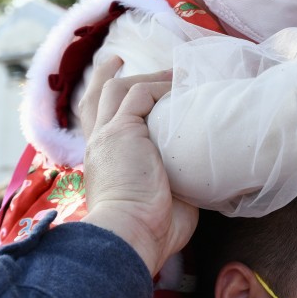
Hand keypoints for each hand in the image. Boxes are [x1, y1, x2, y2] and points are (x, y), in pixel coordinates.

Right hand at [79, 58, 198, 275]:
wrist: (131, 237)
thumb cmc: (152, 231)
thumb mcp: (163, 198)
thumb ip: (175, 180)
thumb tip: (203, 175)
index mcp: (105, 165)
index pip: (98, 127)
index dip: (108, 108)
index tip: (123, 95)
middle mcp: (100, 147)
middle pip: (94, 100)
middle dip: (106, 77)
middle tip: (117, 60)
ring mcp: (108, 137)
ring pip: (116, 90)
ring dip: (142, 76)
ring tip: (169, 69)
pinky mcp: (121, 131)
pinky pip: (140, 93)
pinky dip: (160, 87)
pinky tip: (181, 88)